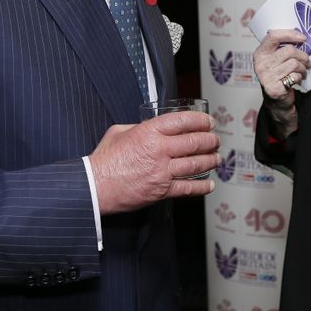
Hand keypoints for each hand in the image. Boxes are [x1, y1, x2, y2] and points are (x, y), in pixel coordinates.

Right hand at [89, 111, 219, 213]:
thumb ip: (139, 128)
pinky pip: (188, 188)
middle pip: (195, 142)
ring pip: (196, 164)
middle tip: (215, 139)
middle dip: (210, 140)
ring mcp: (162, 171)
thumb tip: (151, 127)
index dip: (201, 120)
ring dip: (211, 160)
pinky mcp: (162, 190)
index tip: (209, 121)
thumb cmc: (104, 160)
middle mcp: (159, 150)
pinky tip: (209, 184)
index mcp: (149, 132)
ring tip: (216, 158)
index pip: (183, 121)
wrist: (94, 186)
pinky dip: (202, 187)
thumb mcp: (119, 131)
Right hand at [253, 29, 310, 135]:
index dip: (290, 34)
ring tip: (302, 71)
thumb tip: (300, 36)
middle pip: (289, 50)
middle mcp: (261, 64)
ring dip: (303, 68)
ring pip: (294, 64)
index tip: (303, 38)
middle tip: (307, 61)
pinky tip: (297, 79)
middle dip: (302, 56)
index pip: (273, 36)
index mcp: (260, 53)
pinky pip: (294, 76)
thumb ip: (281, 48)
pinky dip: (299, 77)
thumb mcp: (274, 59)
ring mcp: (266, 77)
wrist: (276, 99)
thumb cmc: (278, 76)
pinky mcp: (274, 88)